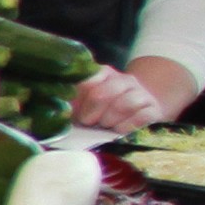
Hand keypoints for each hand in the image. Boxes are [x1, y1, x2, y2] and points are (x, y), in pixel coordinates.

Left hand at [66, 58, 188, 135]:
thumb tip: (50, 114)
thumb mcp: (85, 104)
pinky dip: (126, 127)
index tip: (76, 114)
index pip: (86, 81)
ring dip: (110, 120)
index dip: (78, 101)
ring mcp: (141, 93)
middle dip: (92, 113)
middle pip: (102, 94)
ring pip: (123, 104)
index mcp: (103, 74)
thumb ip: (70, 104)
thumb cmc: (104, 112)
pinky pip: (141, 117)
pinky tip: (119, 130)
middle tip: (89, 122)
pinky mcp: (154, 110)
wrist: (140, 113)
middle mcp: (123, 80)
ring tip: (106, 125)